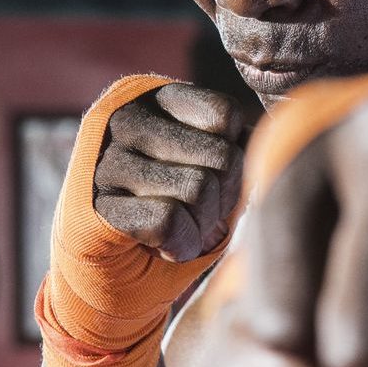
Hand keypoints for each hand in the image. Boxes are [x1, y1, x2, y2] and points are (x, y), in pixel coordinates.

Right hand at [93, 83, 244, 261]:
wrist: (117, 269)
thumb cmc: (176, 209)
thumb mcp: (208, 165)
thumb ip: (235, 145)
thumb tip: (271, 145)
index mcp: (156, 98)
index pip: (227, 115)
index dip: (236, 157)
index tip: (217, 179)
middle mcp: (126, 118)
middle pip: (222, 156)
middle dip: (224, 198)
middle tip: (203, 214)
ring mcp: (106, 160)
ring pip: (198, 189)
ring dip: (203, 225)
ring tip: (185, 228)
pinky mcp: (96, 205)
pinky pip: (168, 220)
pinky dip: (181, 244)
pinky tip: (165, 245)